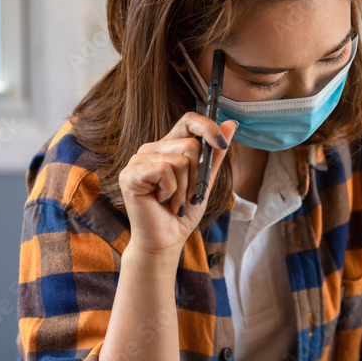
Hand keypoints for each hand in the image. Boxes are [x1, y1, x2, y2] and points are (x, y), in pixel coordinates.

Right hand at [119, 112, 237, 256]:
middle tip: (188, 195)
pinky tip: (162, 201)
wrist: (166, 240)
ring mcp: (138, 160)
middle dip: (198, 176)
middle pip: (191, 145)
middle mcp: (151, 149)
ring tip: (175, 201)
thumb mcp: (205, 180)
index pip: (189, 120)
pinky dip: (171, 190)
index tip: (222, 144)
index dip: (207, 126)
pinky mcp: (130, 174)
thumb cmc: (182, 212)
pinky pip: (165, 170)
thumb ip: (215, 153)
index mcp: (168, 147)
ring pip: (181, 160)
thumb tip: (231, 124)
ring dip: (185, 188)